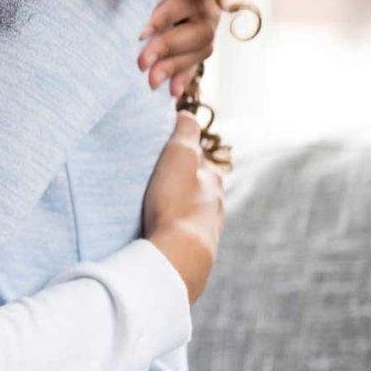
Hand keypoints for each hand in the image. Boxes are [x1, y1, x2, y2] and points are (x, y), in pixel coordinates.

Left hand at [137, 0, 226, 95]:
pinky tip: (172, 93)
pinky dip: (185, 77)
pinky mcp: (204, 43)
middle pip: (197, 32)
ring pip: (201, 51)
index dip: (164, 19)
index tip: (140, 33)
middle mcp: (211, 8)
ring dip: (175, 68)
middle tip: (140, 63)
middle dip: (167, 49)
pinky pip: (199, 63)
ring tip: (150, 83)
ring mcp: (211, 27)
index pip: (184, 3)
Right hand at [142, 113, 225, 304]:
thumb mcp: (179, 156)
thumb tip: (187, 114)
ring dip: (177, 210)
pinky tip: (160, 234)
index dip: (181, 156)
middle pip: (198, 190)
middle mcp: (216, 206)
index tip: (162, 157)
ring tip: (154, 211)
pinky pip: (184, 237)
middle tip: (154, 185)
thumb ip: (185, 132)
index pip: (200, 162)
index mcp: (214, 181)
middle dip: (180, 186)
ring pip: (192, 215)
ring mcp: (208, 233)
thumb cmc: (177, 203)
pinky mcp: (196, 255)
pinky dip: (173, 232)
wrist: (180, 256)